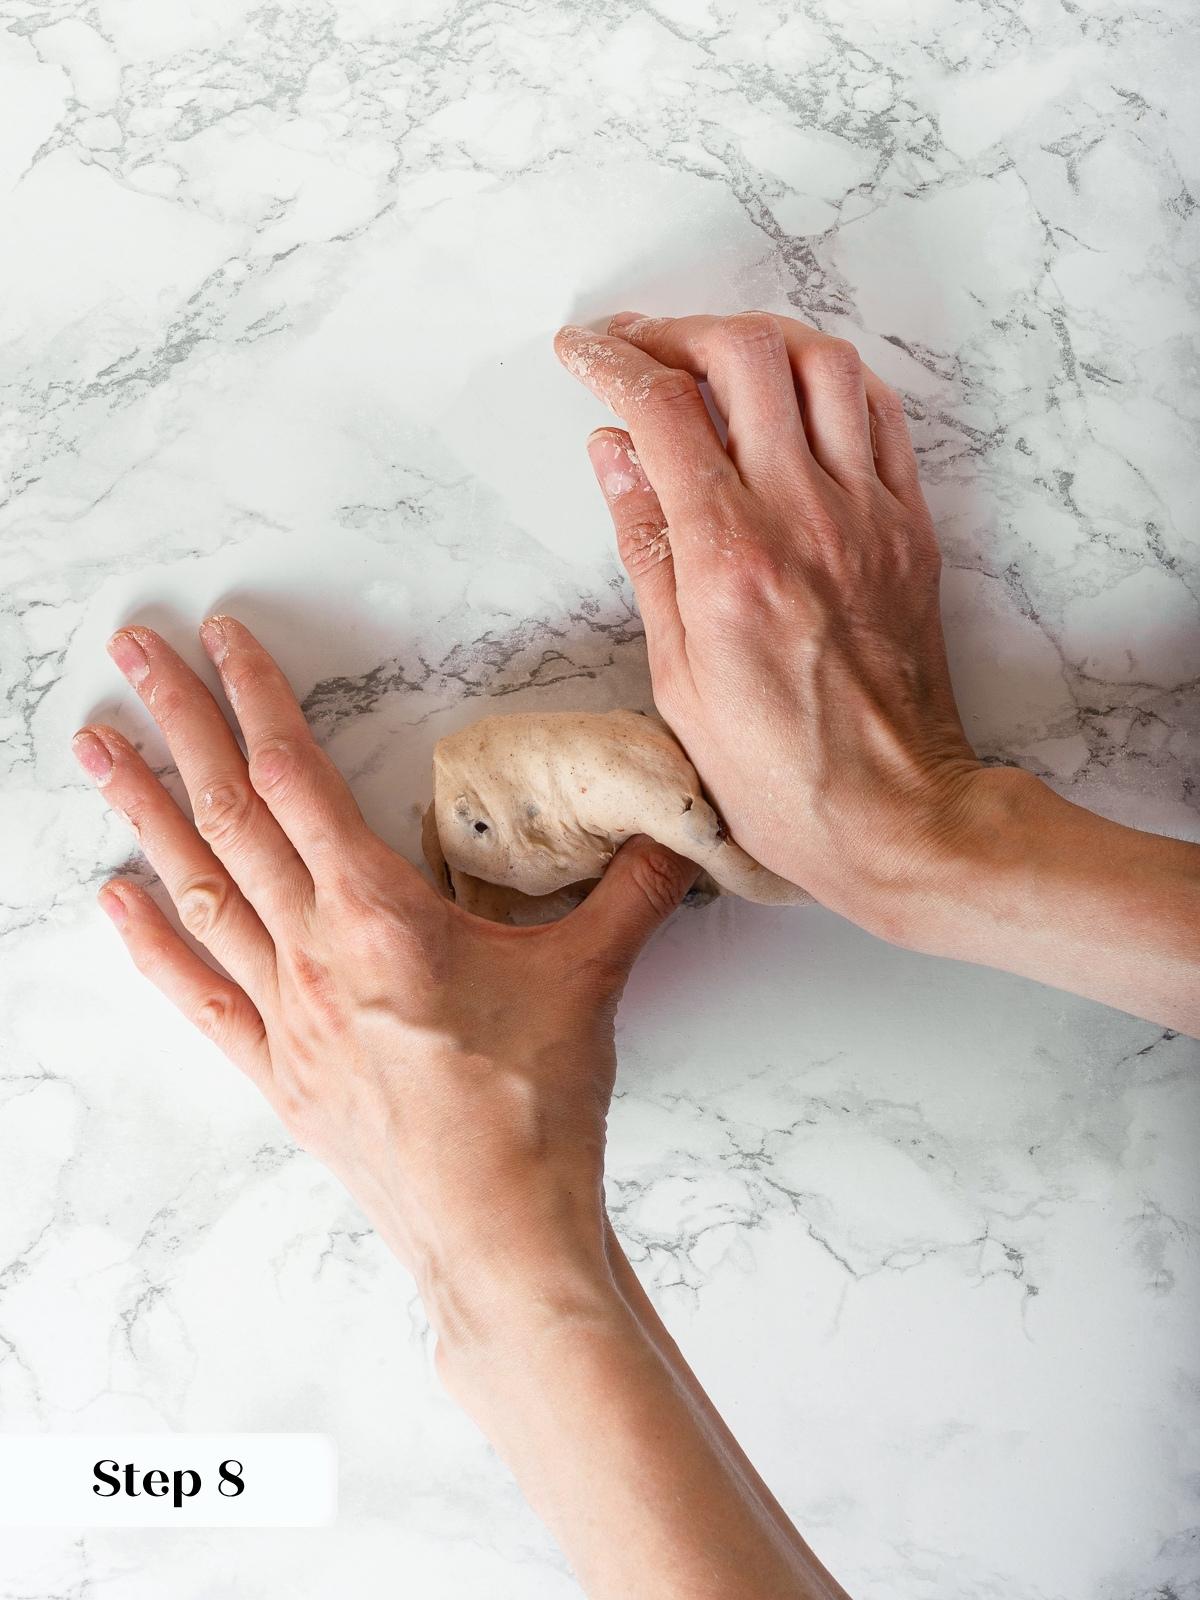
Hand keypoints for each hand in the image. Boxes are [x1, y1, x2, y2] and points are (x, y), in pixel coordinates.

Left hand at [71, 618, 695, 1336]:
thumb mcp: (592, 979)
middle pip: (230, 814)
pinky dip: (152, 941)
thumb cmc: (535, 1108)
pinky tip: (117, 899)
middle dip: (181, 720)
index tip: (224, 637)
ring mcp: (284, 1014)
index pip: (301, 779)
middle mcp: (315, 955)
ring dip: (144, 811)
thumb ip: (633, 890)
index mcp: (381, 916)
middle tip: (134, 647)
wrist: (497, 1233)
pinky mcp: (277, 1071)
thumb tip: (678, 831)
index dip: (257, 697)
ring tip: (98, 746)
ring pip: (199, 890)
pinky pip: (197, 995)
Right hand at [555, 310, 983, 938]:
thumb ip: (646, 547)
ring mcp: (868, 513)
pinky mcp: (910, 525)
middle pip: (745, 354)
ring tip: (714, 362)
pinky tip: (793, 397)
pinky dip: (830, 380)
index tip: (581, 351)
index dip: (611, 361)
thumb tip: (613, 453)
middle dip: (678, 331)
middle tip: (640, 349)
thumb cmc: (777, 768)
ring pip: (823, 361)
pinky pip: (880, 412)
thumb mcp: (675, 673)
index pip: (663, 410)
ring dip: (758, 340)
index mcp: (730, 557)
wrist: (893, 810)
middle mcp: (804, 514)